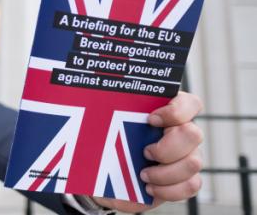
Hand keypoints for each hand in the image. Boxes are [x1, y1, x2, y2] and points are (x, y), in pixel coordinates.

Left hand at [93, 91, 203, 212]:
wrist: (107, 178)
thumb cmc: (110, 145)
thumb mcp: (105, 127)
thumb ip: (110, 114)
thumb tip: (99, 106)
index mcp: (166, 113)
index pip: (189, 104)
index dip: (176, 111)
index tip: (151, 119)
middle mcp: (182, 133)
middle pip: (193, 134)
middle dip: (167, 147)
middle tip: (144, 153)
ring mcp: (187, 157)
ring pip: (193, 163)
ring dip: (165, 172)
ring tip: (142, 175)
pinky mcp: (185, 180)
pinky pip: (190, 185)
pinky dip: (168, 189)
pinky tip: (149, 188)